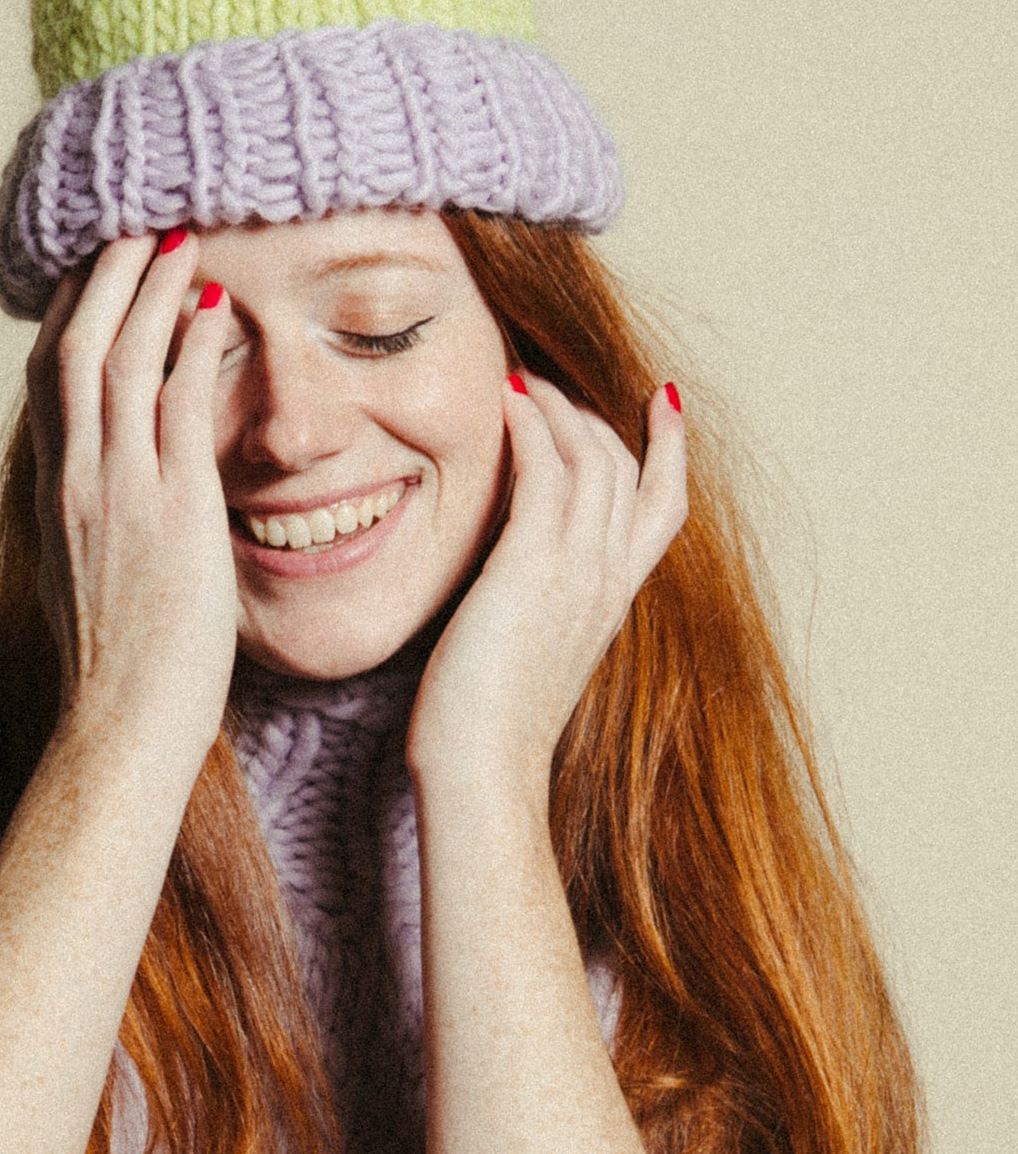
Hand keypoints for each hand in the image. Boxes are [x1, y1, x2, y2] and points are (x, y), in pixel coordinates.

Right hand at [25, 231, 237, 774]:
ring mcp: (118, 493)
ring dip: (150, 289)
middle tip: (137, 226)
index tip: (96, 270)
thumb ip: (100, 534)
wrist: (119, 728)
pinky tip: (219, 309)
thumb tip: (114, 517)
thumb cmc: (117, 678)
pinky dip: (193, 346)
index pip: (46, 381)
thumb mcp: (91, 588)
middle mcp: (75, 483)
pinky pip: (178, 404)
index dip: (70, 314)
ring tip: (182, 239)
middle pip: (71, 348)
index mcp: (55, 499)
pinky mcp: (172, 511)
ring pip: (117, 359)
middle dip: (102, 278)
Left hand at [406, 373, 686, 797]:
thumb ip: (537, 612)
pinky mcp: (532, 569)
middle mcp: (606, 581)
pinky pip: (547, 472)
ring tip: (521, 380)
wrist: (484, 774)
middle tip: (553, 384)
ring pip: (592, 459)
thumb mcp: (528, 658)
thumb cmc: (487, 732)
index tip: (662, 401)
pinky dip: (532, 425)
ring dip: (559, 408)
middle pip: (629, 470)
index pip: (663, 509)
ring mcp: (576, 573)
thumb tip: (512, 590)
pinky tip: (506, 398)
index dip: (670, 450)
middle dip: (598, 415)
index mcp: (611, 603)